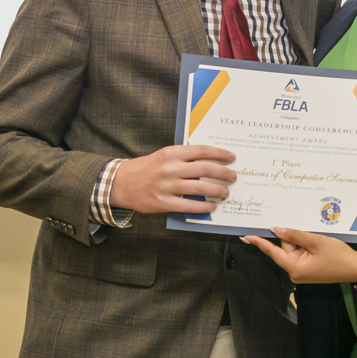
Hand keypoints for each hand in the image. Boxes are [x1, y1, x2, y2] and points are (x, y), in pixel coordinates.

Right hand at [110, 145, 236, 214]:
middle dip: (224, 173)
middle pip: (205, 169)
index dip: (220, 154)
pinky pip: (189, 205)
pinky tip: (212, 206)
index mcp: (172, 153)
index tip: (232, 158)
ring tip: (225, 192)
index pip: (202, 151)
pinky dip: (204, 206)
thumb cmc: (148, 168)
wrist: (122, 183)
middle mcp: (170, 168)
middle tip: (233, 177)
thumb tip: (211, 162)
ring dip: (217, 190)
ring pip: (200, 188)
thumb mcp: (164, 156)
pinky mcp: (163, 202)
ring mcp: (166, 186)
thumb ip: (184, 157)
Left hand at [242, 227, 356, 284]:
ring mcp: (302, 270)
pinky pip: (301, 252)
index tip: (245, 236)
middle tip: (305, 230)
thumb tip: (277, 229)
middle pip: (285, 248)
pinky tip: (315, 239)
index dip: (259, 242)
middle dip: (292, 236)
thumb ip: (295, 235)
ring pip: (294, 249)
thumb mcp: (315, 241)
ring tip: (317, 237)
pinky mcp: (309, 268)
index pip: (272, 252)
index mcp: (294, 268)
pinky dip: (305, 244)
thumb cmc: (338, 257)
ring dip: (301, 240)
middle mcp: (295, 271)